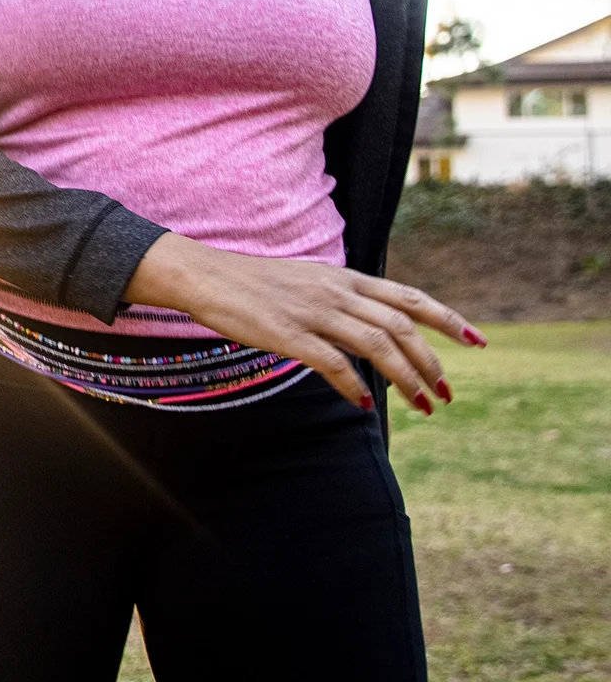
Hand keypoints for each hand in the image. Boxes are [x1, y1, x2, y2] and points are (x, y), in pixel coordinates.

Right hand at [127, 233, 486, 412]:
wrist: (204, 275)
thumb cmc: (251, 283)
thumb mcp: (306, 280)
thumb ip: (341, 298)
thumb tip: (370, 325)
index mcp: (344, 277)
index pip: (410, 297)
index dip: (448, 320)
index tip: (476, 342)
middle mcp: (336, 291)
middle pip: (402, 326)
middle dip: (432, 363)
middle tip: (447, 394)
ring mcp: (313, 312)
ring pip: (378, 345)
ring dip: (407, 379)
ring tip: (423, 406)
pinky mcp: (288, 334)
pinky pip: (334, 364)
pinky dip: (356, 386)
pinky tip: (366, 404)